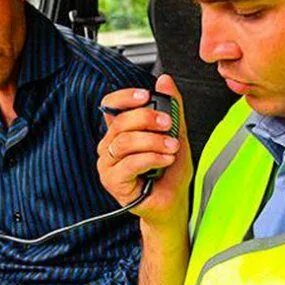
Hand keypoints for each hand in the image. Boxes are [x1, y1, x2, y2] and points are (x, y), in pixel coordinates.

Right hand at [97, 74, 192, 227]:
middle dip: (147, 118)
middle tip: (167, 124)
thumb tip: (165, 81)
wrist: (173, 202)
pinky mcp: (112, 182)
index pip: (110, 105)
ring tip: (171, 148)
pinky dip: (152, 158)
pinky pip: (129, 163)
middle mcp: (110, 146)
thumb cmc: (170, 173)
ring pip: (125, 142)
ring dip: (153, 142)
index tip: (146, 96)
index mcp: (120, 132)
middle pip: (121, 122)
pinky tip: (165, 160)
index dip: (125, 97)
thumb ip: (171, 108)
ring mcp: (108, 165)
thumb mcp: (176, 134)